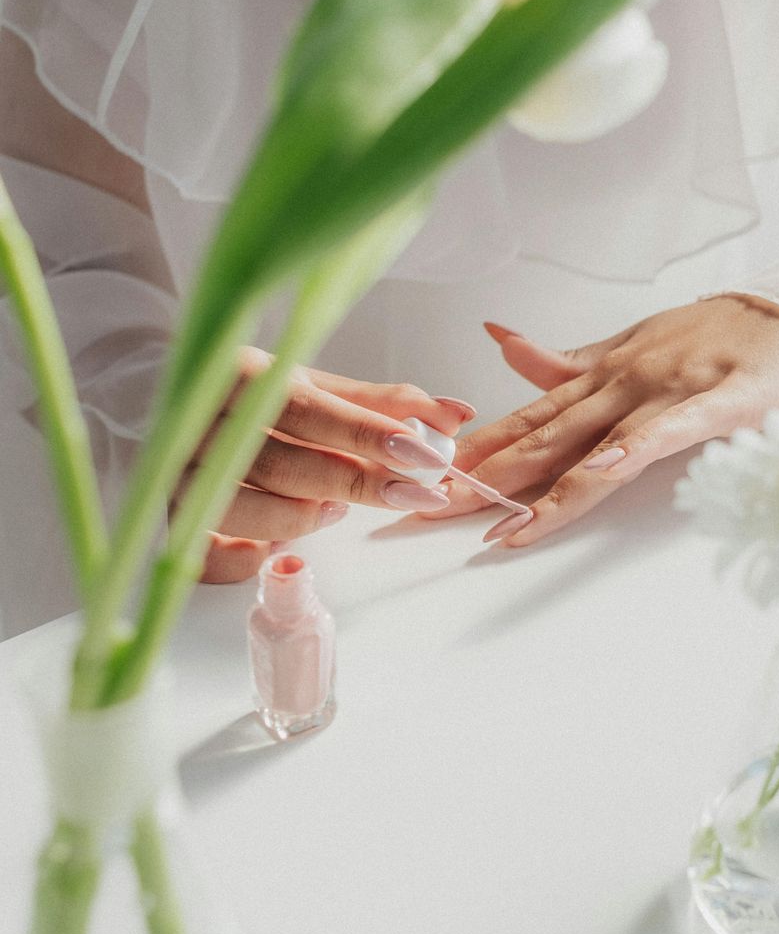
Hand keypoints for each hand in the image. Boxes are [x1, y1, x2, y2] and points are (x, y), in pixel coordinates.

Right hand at [173, 347, 474, 582]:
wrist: (167, 395)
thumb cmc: (254, 395)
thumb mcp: (313, 386)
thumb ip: (383, 403)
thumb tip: (457, 415)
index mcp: (237, 374)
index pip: (308, 410)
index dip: (367, 434)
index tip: (423, 453)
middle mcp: (199, 422)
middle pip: (283, 463)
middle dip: (356, 482)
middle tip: (414, 493)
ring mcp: (178, 470)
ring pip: (244, 508)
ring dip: (303, 516)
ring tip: (336, 508)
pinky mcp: (172, 514)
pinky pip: (209, 553)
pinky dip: (247, 559)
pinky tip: (276, 553)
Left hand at [434, 296, 778, 545]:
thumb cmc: (710, 336)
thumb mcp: (628, 343)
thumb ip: (565, 360)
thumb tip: (500, 342)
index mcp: (597, 376)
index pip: (525, 417)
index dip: (475, 448)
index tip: (425, 474)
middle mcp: (619, 385)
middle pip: (543, 439)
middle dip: (486, 478)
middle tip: (433, 510)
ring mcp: (664, 395)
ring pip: (595, 446)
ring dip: (545, 486)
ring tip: (501, 523)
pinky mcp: (715, 406)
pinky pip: (667, 434)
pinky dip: (631, 452)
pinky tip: (599, 473)